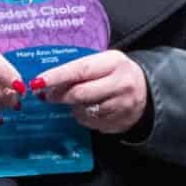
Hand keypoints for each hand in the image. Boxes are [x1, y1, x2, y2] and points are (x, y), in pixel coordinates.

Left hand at [29, 51, 148, 135]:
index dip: (56, 77)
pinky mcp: (121, 122)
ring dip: (72, 107)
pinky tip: (87, 109)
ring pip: (84, 110)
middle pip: (79, 93)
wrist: (148, 89)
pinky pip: (92, 123)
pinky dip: (83, 117)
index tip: (38, 82)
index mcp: (114, 63)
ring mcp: (123, 105)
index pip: (80, 70)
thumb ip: (78, 69)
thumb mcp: (102, 62)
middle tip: (47, 95)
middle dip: (58, 95)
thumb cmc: (115, 73)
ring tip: (74, 100)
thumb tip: (45, 81)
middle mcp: (121, 83)